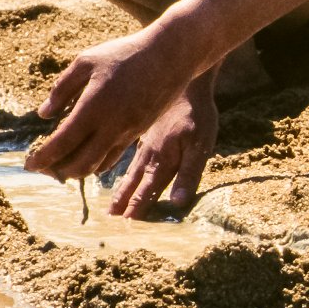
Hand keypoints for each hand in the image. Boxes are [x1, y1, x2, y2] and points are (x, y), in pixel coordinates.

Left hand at [25, 23, 201, 183]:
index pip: (62, 142)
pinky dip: (97, 163)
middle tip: (43, 169)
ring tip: (61, 166)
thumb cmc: (125, 53)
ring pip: (98, 164)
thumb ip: (62, 89)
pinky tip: (87, 158)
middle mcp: (111, 125)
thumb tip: (44, 114)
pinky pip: (113, 156)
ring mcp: (127, 131)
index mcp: (94, 106)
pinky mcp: (138, 132)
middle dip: (58, 170)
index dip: (43, 158)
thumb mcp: (86, 61)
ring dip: (77, 170)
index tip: (28, 165)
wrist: (170, 55)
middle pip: (79, 163)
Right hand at [108, 83, 217, 219]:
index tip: (123, 227)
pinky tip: (110, 167)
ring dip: (120, 188)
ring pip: (130, 170)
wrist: (185, 81)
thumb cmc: (197, 115)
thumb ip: (188, 174)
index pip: (147, 191)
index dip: (136, 209)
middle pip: (134, 183)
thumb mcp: (200, 145)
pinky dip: (119, 164)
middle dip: (123, 202)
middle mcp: (149, 155)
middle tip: (108, 220)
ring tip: (109, 205)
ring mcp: (145, 142)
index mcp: (162, 161)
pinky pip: (129, 154)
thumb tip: (177, 203)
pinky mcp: (146, 132)